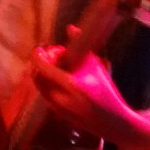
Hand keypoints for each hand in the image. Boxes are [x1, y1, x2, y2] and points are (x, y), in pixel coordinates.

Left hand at [31, 45, 149, 149]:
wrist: (112, 121)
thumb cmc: (106, 91)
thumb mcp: (96, 66)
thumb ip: (81, 46)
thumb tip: (70, 28)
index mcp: (70, 84)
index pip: (43, 67)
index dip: (38, 55)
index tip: (41, 48)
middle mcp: (60, 98)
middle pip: (37, 76)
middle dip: (41, 64)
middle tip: (52, 57)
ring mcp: (56, 108)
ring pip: (39, 86)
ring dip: (43, 74)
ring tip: (58, 67)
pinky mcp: (57, 114)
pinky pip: (45, 95)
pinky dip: (47, 84)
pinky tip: (61, 79)